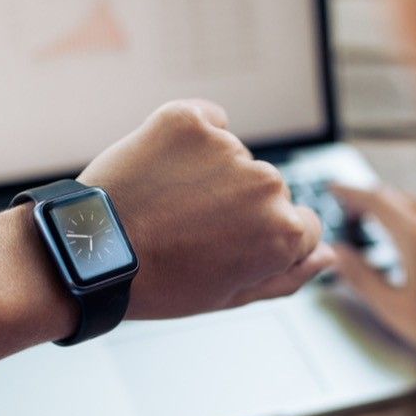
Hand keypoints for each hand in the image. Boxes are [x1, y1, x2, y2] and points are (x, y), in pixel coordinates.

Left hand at [79, 100, 333, 319]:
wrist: (88, 252)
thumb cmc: (158, 283)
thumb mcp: (230, 296)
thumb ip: (288, 276)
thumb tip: (327, 256)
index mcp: (283, 232)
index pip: (302, 226)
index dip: (261, 241)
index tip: (224, 247)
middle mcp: (266, 185)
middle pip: (269, 191)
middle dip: (238, 206)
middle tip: (187, 230)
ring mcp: (228, 148)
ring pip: (235, 157)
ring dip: (210, 174)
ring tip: (166, 204)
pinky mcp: (189, 119)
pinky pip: (207, 120)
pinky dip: (190, 138)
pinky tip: (163, 169)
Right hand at [332, 184, 415, 359]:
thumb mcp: (393, 307)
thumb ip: (362, 277)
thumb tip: (339, 254)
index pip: (377, 201)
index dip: (351, 192)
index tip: (335, 189)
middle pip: (397, 197)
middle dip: (369, 200)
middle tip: (351, 213)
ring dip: (395, 205)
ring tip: (380, 221)